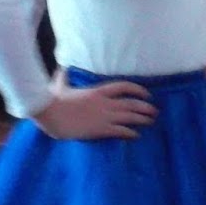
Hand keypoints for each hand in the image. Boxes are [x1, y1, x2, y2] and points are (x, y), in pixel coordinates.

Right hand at [33, 80, 156, 139]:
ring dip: (143, 119)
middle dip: (145, 107)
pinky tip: (136, 136)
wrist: (51, 115)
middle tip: (154, 111)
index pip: (124, 86)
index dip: (138, 90)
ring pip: (130, 117)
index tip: (146, 94)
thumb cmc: (54, 101)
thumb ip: (64, 77)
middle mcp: (105, 103)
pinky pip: (121, 131)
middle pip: (131, 103)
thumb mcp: (60, 85)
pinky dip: (130, 133)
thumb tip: (61, 68)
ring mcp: (104, 116)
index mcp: (98, 91)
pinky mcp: (100, 130)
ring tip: (151, 121)